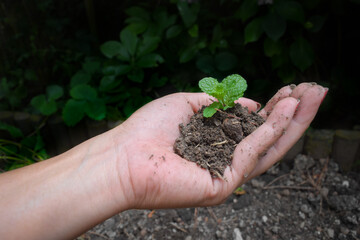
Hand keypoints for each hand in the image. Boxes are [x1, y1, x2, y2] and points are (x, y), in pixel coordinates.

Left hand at [113, 83, 327, 209]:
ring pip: (268, 149)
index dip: (274, 108)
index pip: (253, 126)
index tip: (291, 89)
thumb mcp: (190, 104)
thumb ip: (221, 104)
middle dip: (293, 114)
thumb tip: (251, 104)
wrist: (124, 157)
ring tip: (311, 97)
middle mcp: (224, 159)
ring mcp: (225, 174)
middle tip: (316, 91)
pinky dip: (269, 132)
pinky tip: (284, 111)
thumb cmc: (150, 129)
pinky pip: (250, 156)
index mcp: (216, 142)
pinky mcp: (222, 186)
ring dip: (291, 122)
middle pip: (267, 138)